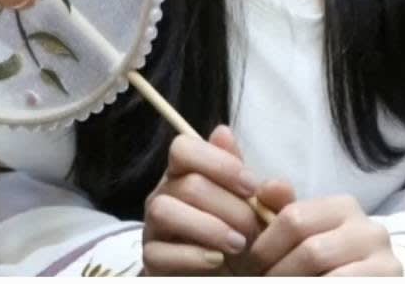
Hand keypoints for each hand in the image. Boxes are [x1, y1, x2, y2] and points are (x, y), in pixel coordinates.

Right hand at [141, 125, 290, 275]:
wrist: (226, 273)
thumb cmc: (239, 231)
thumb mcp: (254, 207)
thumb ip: (250, 176)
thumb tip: (228, 135)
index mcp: (185, 172)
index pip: (184, 147)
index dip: (220, 163)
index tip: (252, 187)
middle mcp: (163, 193)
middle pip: (187, 183)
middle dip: (228, 205)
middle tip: (253, 226)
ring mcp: (153, 226)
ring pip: (164, 211)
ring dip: (208, 227)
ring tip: (238, 244)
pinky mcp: (150, 258)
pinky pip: (160, 252)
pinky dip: (193, 255)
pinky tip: (217, 260)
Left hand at [244, 192, 400, 275]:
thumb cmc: (307, 269)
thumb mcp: (284, 235)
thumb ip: (260, 196)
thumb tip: (222, 134)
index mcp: (343, 207)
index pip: (293, 219)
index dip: (263, 249)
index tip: (250, 267)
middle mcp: (369, 227)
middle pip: (309, 250)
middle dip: (277, 274)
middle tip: (260, 282)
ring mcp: (384, 259)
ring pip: (324, 273)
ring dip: (292, 283)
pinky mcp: (390, 281)